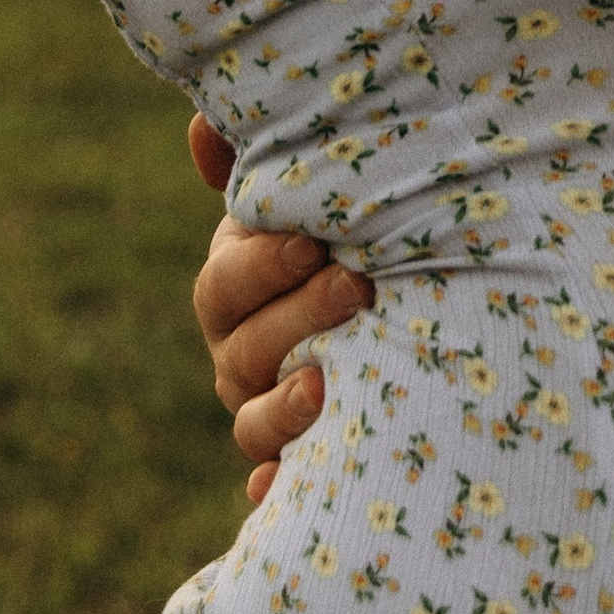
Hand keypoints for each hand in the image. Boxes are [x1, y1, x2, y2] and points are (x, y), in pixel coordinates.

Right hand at [188, 112, 371, 504]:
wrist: (407, 302)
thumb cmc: (354, 238)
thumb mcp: (316, 197)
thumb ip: (268, 160)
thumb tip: (206, 124)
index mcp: (236, 292)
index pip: (223, 285)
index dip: (259, 265)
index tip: (309, 242)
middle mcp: (241, 357)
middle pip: (242, 351)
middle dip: (295, 318)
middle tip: (355, 286)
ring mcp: (267, 414)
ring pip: (252, 423)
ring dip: (284, 407)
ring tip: (328, 383)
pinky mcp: (304, 462)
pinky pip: (280, 488)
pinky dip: (280, 490)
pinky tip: (288, 488)